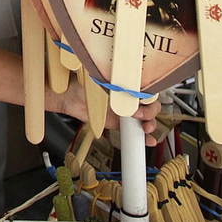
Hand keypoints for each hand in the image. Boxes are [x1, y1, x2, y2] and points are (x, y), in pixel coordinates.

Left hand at [46, 74, 164, 144]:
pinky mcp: (119, 123)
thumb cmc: (84, 83)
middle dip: (150, 112)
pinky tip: (149, 140)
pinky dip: (144, 137)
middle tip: (137, 114)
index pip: (148, 91)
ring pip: (147, 119)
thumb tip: (124, 82)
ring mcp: (125, 111)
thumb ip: (115, 84)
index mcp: (128, 85)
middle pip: (151, 106)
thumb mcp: (102, 81)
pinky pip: (134, 131)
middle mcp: (129, 98)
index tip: (143, 102)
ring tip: (144, 128)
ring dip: (151, 124)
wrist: (69, 97)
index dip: (150, 97)